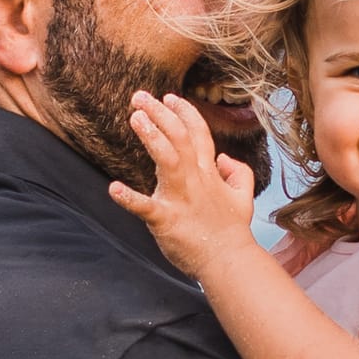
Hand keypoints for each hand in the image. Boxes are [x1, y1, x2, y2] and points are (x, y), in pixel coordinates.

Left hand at [109, 92, 259, 277]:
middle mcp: (195, 180)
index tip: (169, 97)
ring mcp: (180, 199)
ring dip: (152, 137)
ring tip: (135, 117)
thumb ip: (238, 173)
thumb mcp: (244, 197)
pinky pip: (146, 207)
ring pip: (168, 160)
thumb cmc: (232, 231)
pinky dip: (130, 198)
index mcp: (209, 174)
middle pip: (180, 138)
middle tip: (139, 96)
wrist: (229, 261)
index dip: (185, 112)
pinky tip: (114, 188)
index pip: (199, 134)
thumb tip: (223, 158)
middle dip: (161, 113)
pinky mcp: (166, 220)